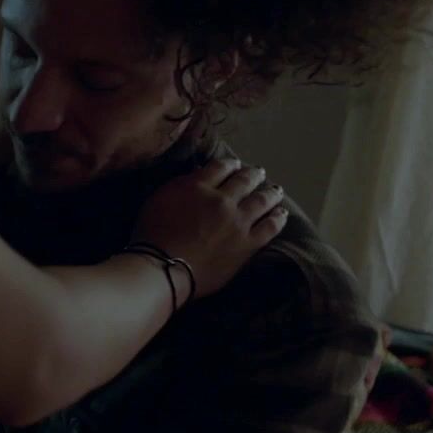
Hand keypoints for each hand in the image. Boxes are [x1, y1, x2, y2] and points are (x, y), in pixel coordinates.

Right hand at [133, 158, 287, 299]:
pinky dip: (277, 219)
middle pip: (244, 181)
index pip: (220, 167)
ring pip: (261, 200)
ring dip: (270, 193)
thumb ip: (179, 185)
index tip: (234, 164)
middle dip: (253, 175)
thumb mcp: (157, 199)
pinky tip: (281, 214)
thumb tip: (198, 174)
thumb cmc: (151, 234)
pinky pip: (269, 228)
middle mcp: (222, 199)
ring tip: (276, 190)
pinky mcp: (248, 244)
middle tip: (259, 173)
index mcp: (198, 186)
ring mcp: (238, 222)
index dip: (229, 165)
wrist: (164, 267)